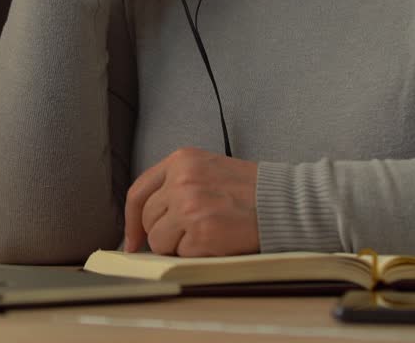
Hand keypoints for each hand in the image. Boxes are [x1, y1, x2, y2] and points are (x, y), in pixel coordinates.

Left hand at [124, 147, 260, 256]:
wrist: (284, 202)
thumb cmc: (250, 190)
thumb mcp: (207, 169)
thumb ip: (176, 184)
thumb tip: (146, 219)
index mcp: (181, 160)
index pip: (138, 191)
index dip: (131, 219)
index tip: (132, 238)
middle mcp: (181, 181)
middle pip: (147, 218)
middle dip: (162, 233)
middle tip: (188, 234)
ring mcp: (189, 207)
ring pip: (159, 240)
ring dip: (178, 245)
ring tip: (207, 233)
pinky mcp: (201, 232)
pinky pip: (180, 254)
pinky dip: (196, 254)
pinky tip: (217, 240)